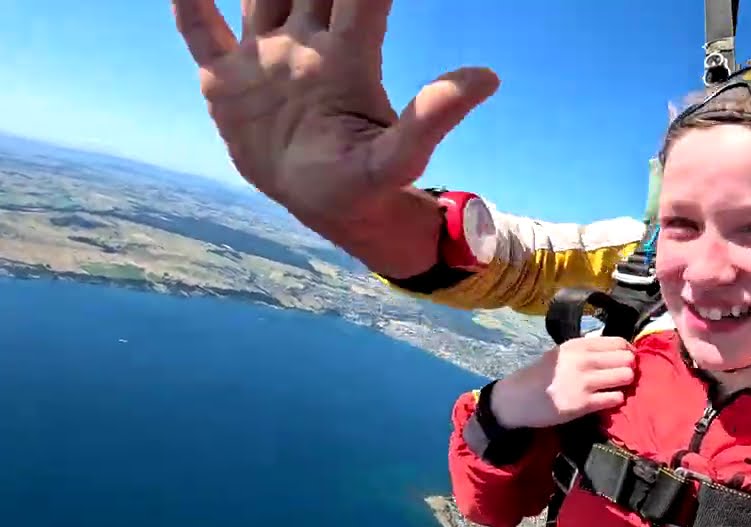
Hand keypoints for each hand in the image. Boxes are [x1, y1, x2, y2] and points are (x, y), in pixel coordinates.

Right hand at [170, 0, 498, 276]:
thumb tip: (489, 77)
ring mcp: (264, 56)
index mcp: (346, 56)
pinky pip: (198, 28)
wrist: (324, 207)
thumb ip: (433, 117)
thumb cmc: (366, 185)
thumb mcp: (399, 158)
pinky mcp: (225, 79)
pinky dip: (187, 0)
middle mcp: (306, 44)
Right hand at [489, 336, 636, 428]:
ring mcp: (583, 382)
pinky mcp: (583, 404)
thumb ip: (586, 351)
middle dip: (629, 368)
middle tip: (623, 376)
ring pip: (625, 377)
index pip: (619, 342)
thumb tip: (618, 351)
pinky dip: (616, 399)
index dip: (628, 352)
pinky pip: (615, 399)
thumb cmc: (541, 376)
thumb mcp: (561, 354)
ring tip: (616, 387)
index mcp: (578, 345)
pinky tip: (607, 400)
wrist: (517, 399)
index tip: (625, 360)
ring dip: (625, 384)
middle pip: (626, 359)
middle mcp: (583, 360)